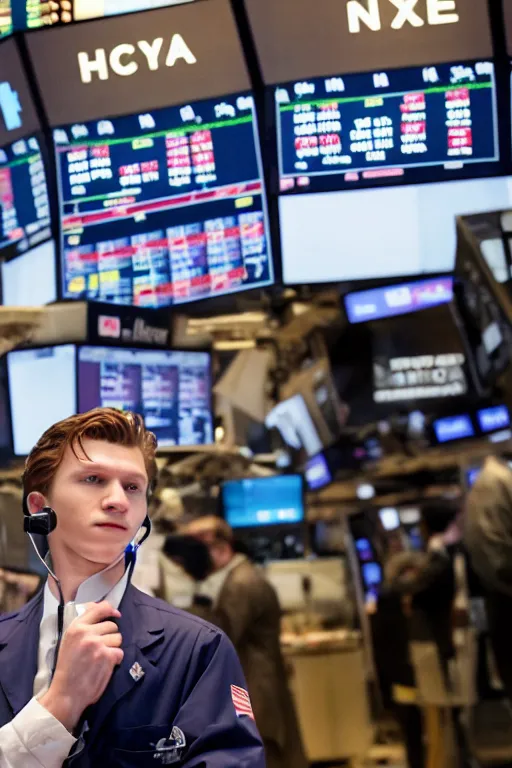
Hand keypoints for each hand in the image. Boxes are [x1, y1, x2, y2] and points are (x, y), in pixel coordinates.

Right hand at [39, 601, 122, 731]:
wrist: (66, 693)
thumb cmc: (68, 668)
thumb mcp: (69, 641)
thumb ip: (84, 626)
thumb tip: (102, 609)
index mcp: (75, 627)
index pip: (99, 608)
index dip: (110, 610)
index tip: (115, 614)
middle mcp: (86, 633)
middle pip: (112, 625)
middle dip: (110, 636)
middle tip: (101, 648)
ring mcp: (97, 644)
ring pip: (118, 638)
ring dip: (113, 647)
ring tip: (102, 657)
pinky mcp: (106, 656)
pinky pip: (120, 652)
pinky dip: (115, 659)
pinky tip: (105, 666)